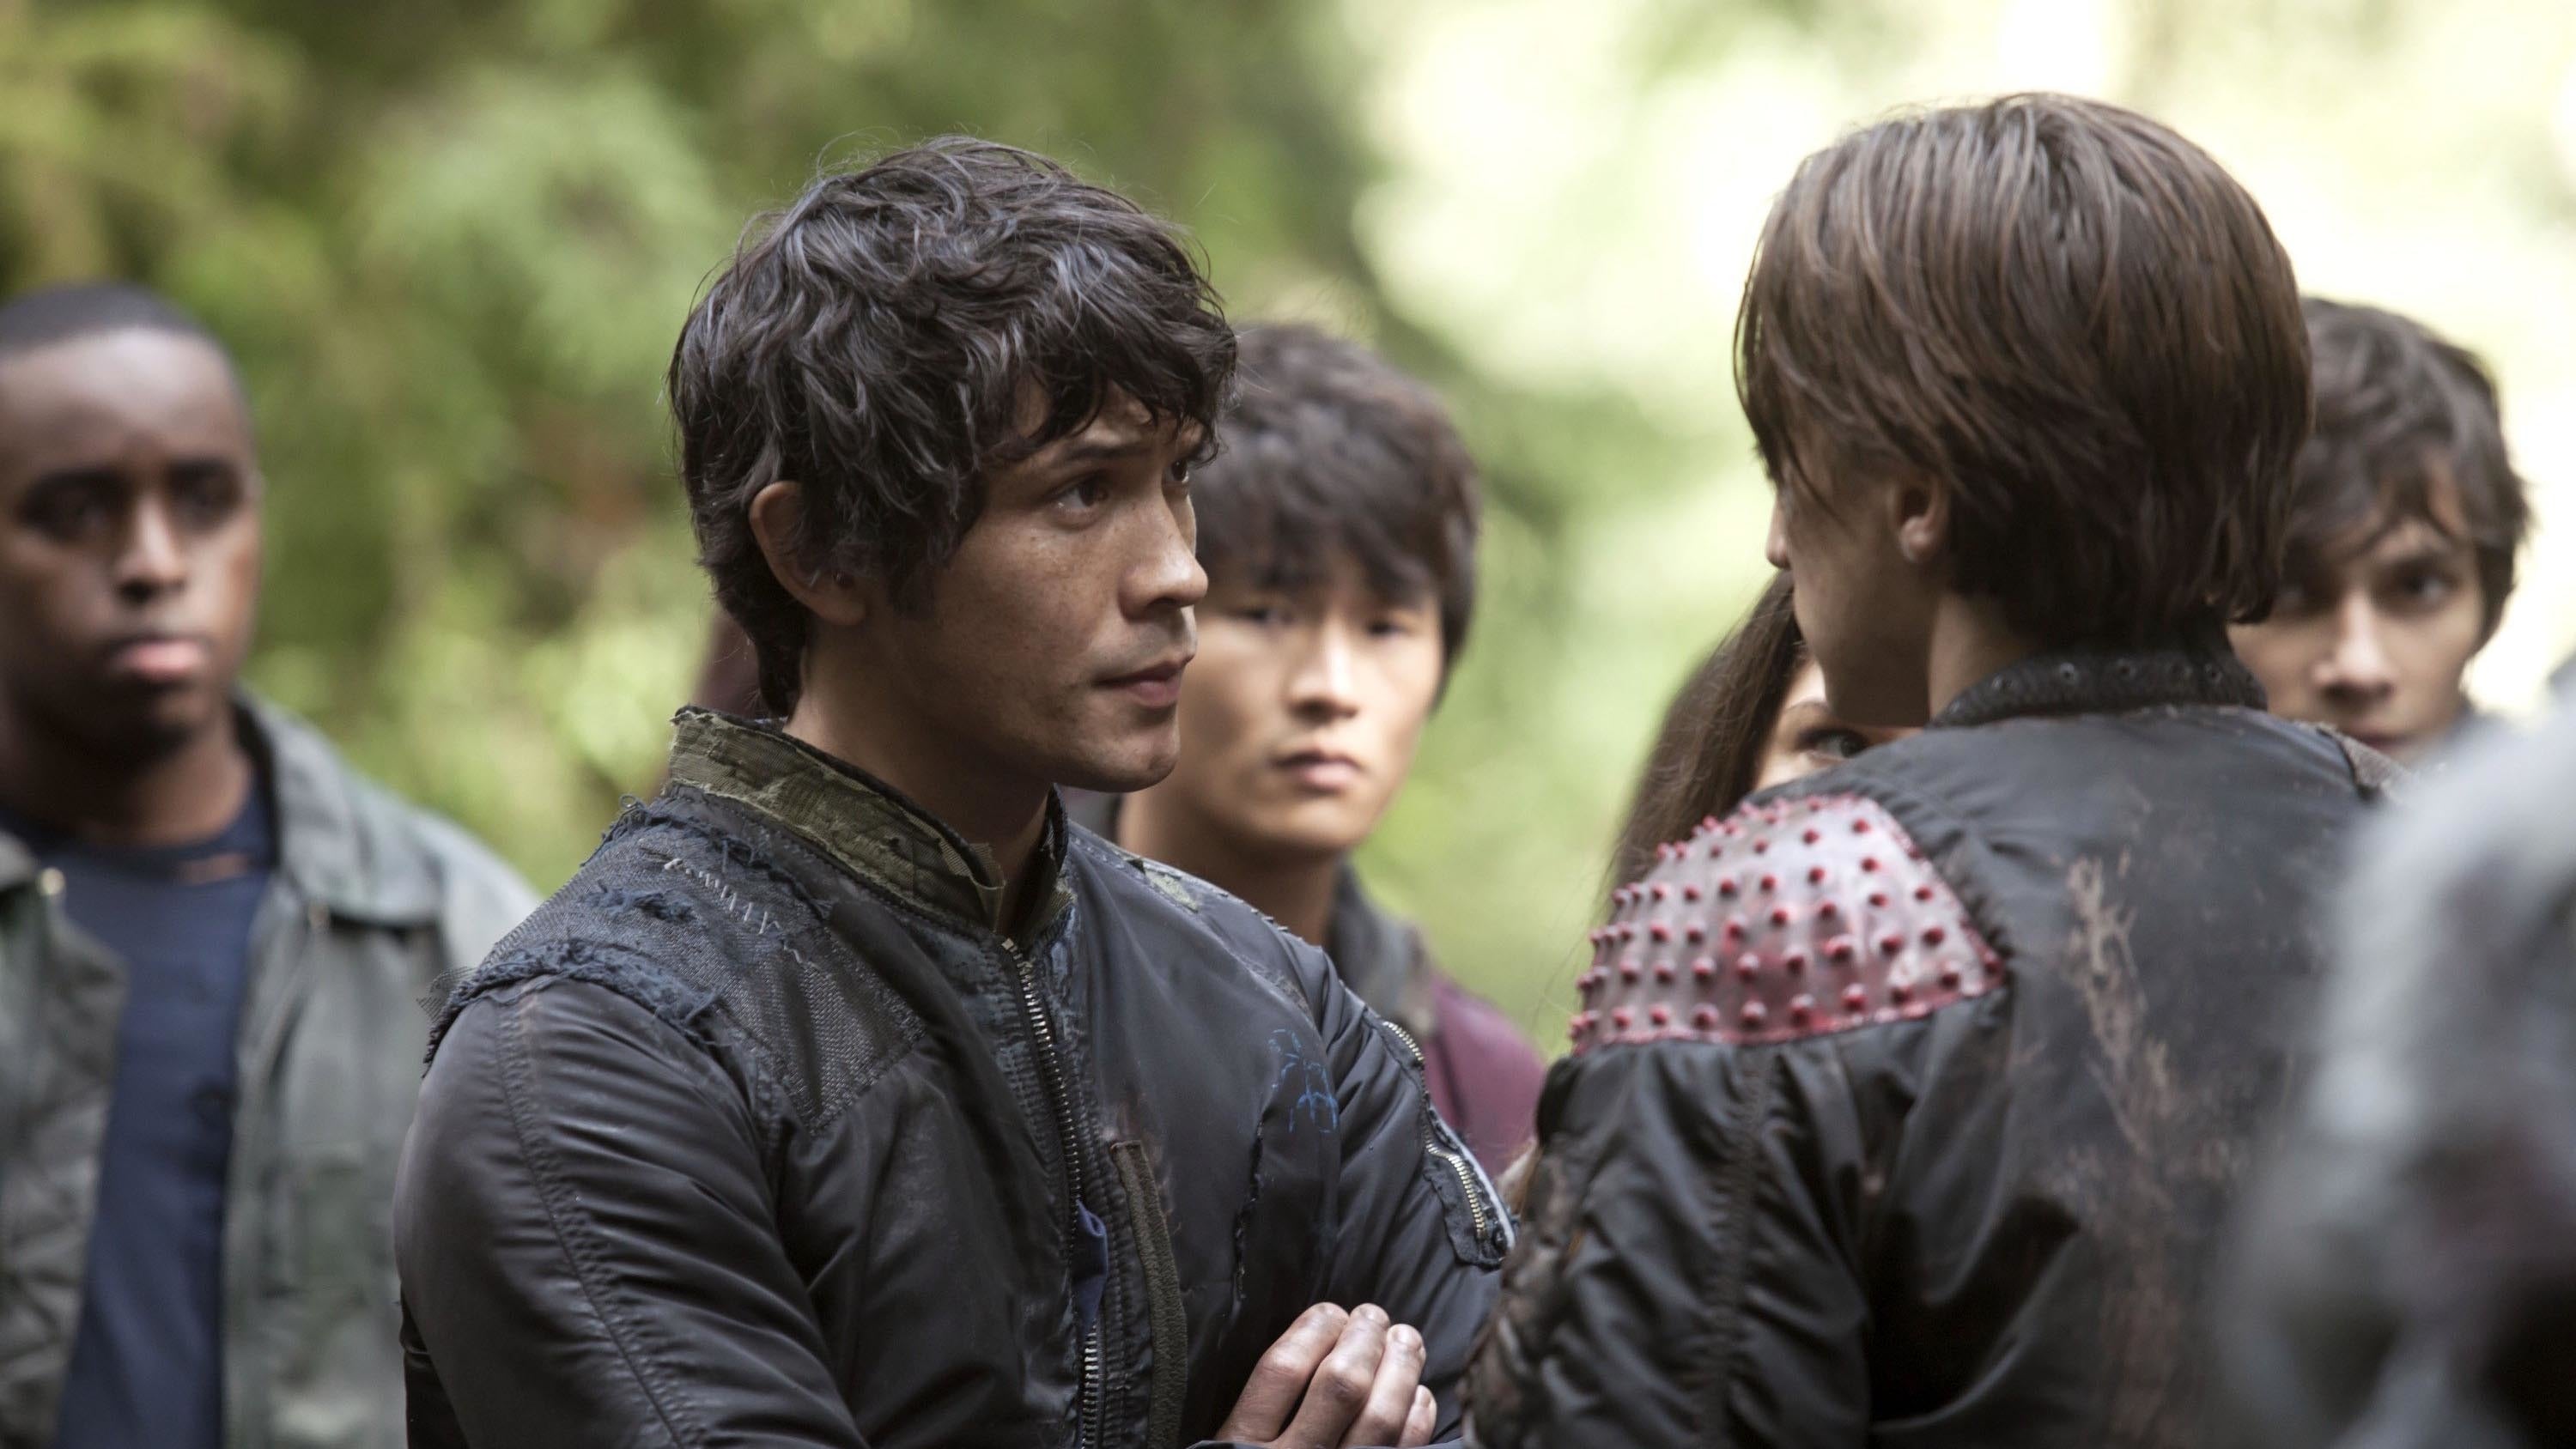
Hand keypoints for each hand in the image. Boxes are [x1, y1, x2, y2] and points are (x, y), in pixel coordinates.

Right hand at [1216, 1302, 1437, 1447]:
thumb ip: (1263, 1405)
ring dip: (1402, 1368)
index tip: (1330, 1312)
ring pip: (1382, 1416)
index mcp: (1244, 1448)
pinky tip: (1418, 1393)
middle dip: (1366, 1338)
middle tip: (1374, 1316)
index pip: (1283, 1369)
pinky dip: (1418, 1415)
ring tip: (1404, 1340)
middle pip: (1341, 1385)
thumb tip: (1321, 1336)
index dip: (1314, 1328)